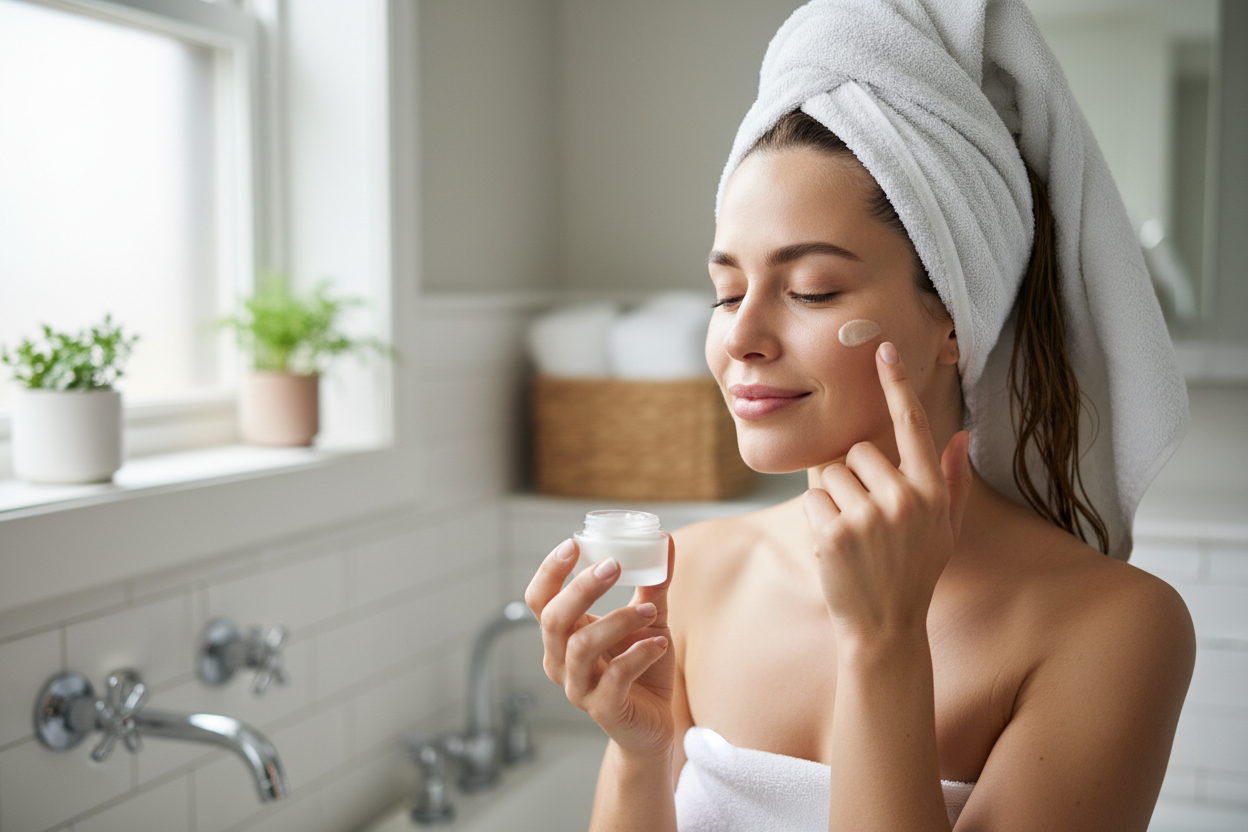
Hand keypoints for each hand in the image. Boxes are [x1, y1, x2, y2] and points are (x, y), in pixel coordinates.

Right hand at [524, 537, 676, 758]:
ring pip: (581, 647)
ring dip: (618, 621)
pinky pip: (614, 678)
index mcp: (563, 635)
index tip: (573, 544)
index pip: (539, 599)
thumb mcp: (648, 619)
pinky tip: (659, 644)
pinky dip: (639, 654)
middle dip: (580, 589)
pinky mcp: (604, 709)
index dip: (549, 572)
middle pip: (553, 620)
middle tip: (613, 566)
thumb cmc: (642, 667)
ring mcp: (579, 688)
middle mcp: (561, 661)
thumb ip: (653, 584)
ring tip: (651, 611)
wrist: (654, 724)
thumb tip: (665, 540)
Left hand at [802, 341, 972, 642]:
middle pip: (857, 452)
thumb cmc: (914, 573)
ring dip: (831, 497)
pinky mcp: (837, 532)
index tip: (883, 349)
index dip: (897, 385)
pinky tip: (836, 547)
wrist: (886, 627)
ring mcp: (870, 516)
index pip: (913, 426)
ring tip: (851, 535)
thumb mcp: (944, 529)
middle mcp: (905, 499)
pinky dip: (816, 518)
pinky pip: (812, 499)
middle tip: (864, 518)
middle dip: (851, 477)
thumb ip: (951, 480)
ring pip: (830, 473)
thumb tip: (960, 435)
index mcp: (932, 492)